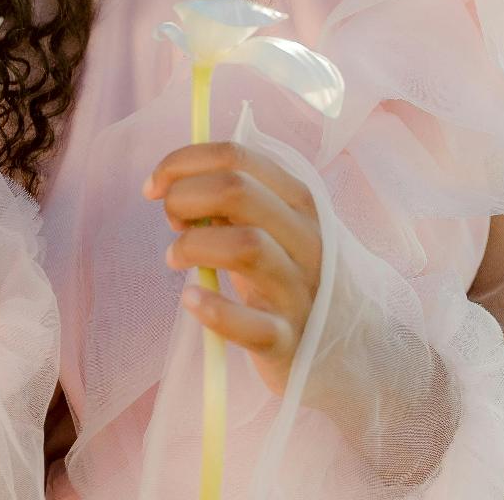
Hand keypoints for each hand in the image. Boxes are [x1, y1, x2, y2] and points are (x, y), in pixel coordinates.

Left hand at [142, 140, 322, 396]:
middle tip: (170, 220)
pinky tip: (190, 300)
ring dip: (194, 245)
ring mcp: (301, 290)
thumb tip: (177, 184)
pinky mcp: (289, 341)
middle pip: (237, 191)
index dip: (184, 162)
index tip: (154, 185)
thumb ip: (236, 202)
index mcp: (299, 200)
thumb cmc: (291, 274)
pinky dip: (213, 310)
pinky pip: (251, 325)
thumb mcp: (274, 226)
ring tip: (175, 258)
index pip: (237, 156)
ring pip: (246, 246)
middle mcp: (307, 237)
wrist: (350, 347)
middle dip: (185, 197)